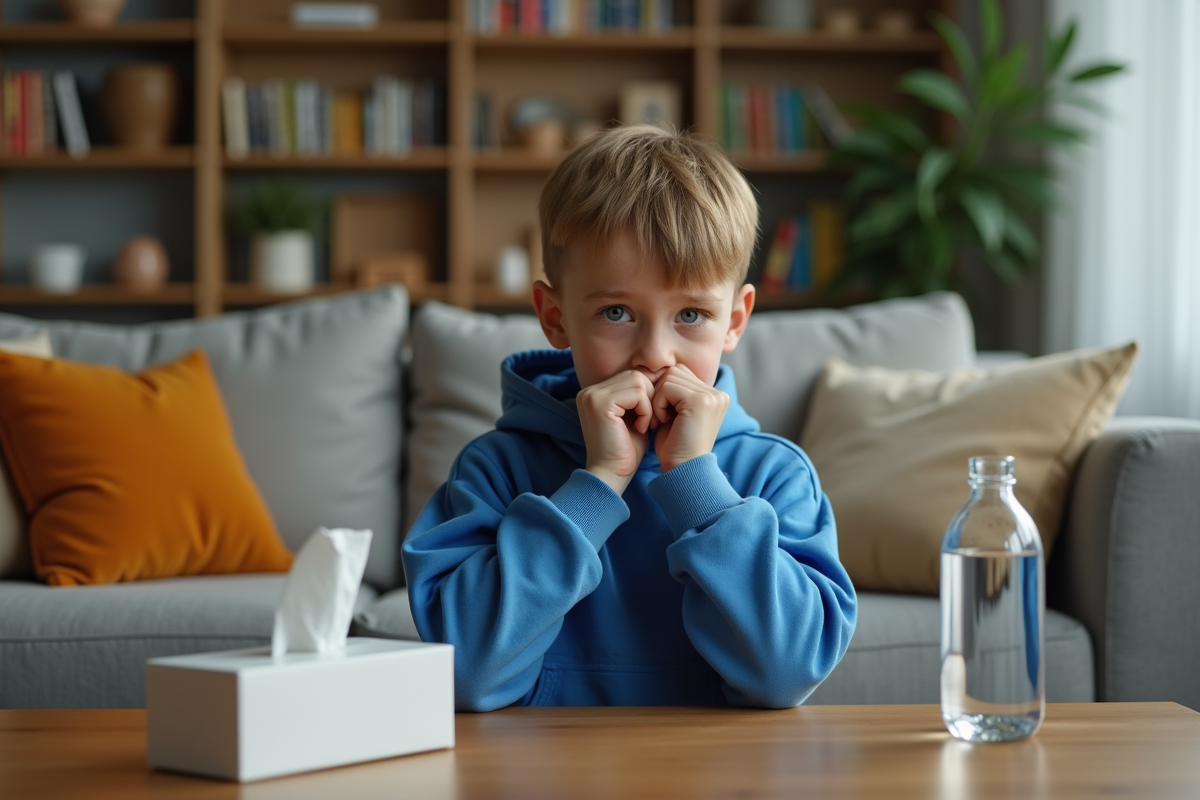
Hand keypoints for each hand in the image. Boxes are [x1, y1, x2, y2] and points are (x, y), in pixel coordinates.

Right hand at [577, 369, 654, 494]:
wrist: (611, 475)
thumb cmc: (626, 450)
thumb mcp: (634, 416)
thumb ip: (640, 396)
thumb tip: (660, 374)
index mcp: (596, 393)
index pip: (632, 376)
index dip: (649, 393)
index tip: (653, 416)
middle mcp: (590, 391)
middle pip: (636, 375)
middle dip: (650, 397)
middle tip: (650, 422)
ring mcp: (593, 396)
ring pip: (638, 381)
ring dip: (649, 404)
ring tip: (645, 425)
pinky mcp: (600, 403)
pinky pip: (637, 393)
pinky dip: (645, 410)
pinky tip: (641, 428)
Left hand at [650, 365, 729, 472]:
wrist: (683, 471)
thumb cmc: (676, 446)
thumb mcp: (677, 413)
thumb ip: (675, 391)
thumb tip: (660, 369)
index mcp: (715, 396)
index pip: (681, 373)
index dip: (665, 390)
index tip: (663, 415)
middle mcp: (718, 394)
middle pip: (676, 371)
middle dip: (661, 392)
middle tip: (659, 418)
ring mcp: (712, 397)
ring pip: (670, 377)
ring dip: (658, 398)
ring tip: (661, 420)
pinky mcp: (701, 401)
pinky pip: (667, 387)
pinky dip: (658, 404)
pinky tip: (662, 422)